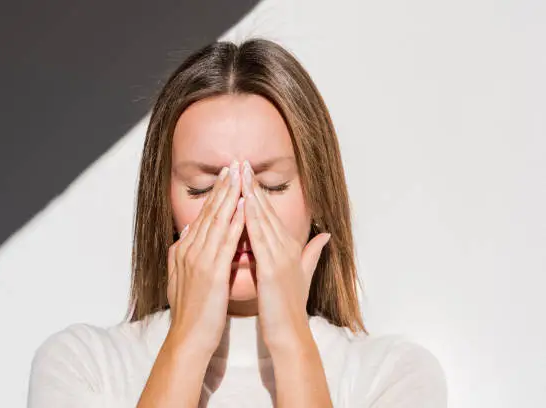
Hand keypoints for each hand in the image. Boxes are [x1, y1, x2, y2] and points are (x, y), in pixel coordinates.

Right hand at [166, 160, 244, 357]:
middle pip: (209, 213)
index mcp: (185, 251)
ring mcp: (199, 260)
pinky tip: (243, 206)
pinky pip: (225, 241)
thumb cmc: (192, 311)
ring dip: (229, 197)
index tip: (226, 176)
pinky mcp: (211, 272)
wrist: (188, 338)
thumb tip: (187, 230)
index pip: (203, 217)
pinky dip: (234, 221)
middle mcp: (189, 250)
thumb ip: (185, 252)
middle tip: (233, 164)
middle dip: (222, 187)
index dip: (215, 195)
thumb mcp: (183, 277)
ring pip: (216, 221)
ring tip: (239, 176)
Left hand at [240, 160, 331, 351]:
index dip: (259, 192)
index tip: (247, 173)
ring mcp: (281, 256)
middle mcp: (287, 247)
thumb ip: (312, 253)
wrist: (290, 332)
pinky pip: (259, 239)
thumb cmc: (290, 306)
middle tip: (241, 163)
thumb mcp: (303, 274)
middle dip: (253, 186)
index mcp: (289, 247)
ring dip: (251, 195)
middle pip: (267, 210)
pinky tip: (243, 205)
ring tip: (240, 175)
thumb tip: (326, 236)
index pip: (271, 214)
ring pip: (263, 219)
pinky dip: (251, 220)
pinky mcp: (273, 268)